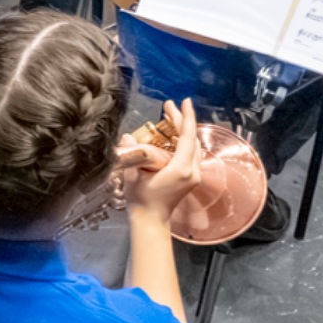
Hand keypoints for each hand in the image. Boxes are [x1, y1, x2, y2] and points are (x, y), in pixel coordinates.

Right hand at [122, 101, 204, 217]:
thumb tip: (128, 137)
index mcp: (181, 168)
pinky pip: (191, 154)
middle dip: (181, 120)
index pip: (187, 136)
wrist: (151, 221)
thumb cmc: (142, 200)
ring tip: (170, 118)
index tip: (184, 102)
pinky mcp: (191, 178)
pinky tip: (173, 137)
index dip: (186, 117)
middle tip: (169, 106)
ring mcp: (194, 175)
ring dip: (183, 131)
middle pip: (191, 138)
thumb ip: (133, 155)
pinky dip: (184, 142)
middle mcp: (192, 171)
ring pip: (193, 146)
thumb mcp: (133, 175)